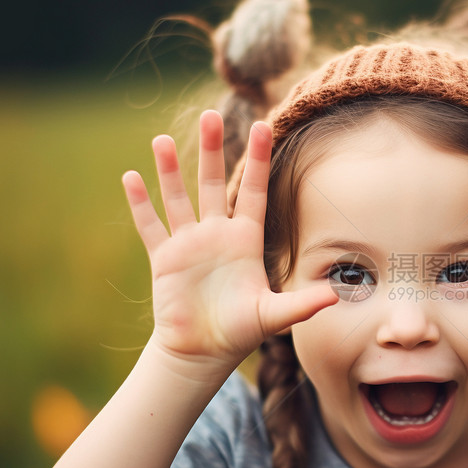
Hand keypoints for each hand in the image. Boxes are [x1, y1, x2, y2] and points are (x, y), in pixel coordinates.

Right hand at [122, 111, 336, 374]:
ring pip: (177, 198)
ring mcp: (189, 243)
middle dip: (210, 150)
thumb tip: (336, 295)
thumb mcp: (275, 316)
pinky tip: (131, 177)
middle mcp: (217, 234)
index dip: (257, 159)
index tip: (264, 125)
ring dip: (168, 170)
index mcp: (246, 239)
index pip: (253, 190)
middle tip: (209, 116)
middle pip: (212, 183)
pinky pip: (150, 225)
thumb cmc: (241, 331)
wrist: (203, 351)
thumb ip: (302, 303)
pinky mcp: (164, 258)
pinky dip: (140, 204)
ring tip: (160, 139)